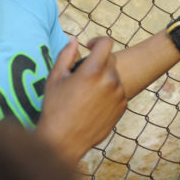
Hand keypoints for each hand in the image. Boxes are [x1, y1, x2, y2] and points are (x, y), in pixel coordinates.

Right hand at [36, 36, 126, 162]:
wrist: (64, 140)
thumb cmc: (56, 108)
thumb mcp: (56, 78)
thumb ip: (66, 55)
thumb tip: (74, 40)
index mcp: (93, 71)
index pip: (106, 43)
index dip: (97, 41)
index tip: (89, 47)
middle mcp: (110, 80)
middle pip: (110, 59)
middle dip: (98, 61)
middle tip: (82, 75)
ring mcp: (119, 94)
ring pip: (114, 76)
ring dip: (104, 77)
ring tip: (86, 93)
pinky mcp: (123, 106)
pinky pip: (118, 91)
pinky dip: (109, 92)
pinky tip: (93, 104)